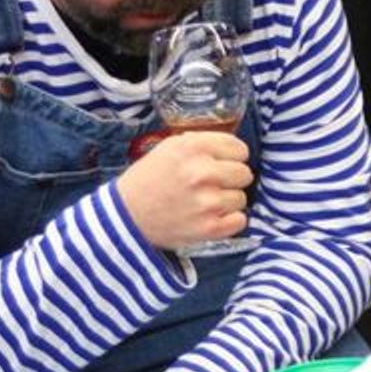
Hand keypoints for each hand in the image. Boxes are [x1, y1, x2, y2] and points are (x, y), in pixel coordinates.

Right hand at [118, 131, 252, 250]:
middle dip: (230, 179)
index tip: (221, 164)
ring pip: (241, 198)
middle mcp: (203, 172)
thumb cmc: (147, 180)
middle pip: (244, 173)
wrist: (125, 217)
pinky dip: (229, 221)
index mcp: (194, 148)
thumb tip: (232, 148)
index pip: (240, 149)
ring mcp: (208, 202)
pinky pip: (240, 221)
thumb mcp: (170, 148)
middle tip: (210, 185)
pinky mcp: (210, 228)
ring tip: (204, 202)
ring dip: (227, 201)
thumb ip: (201, 144)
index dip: (231, 157)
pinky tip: (210, 217)